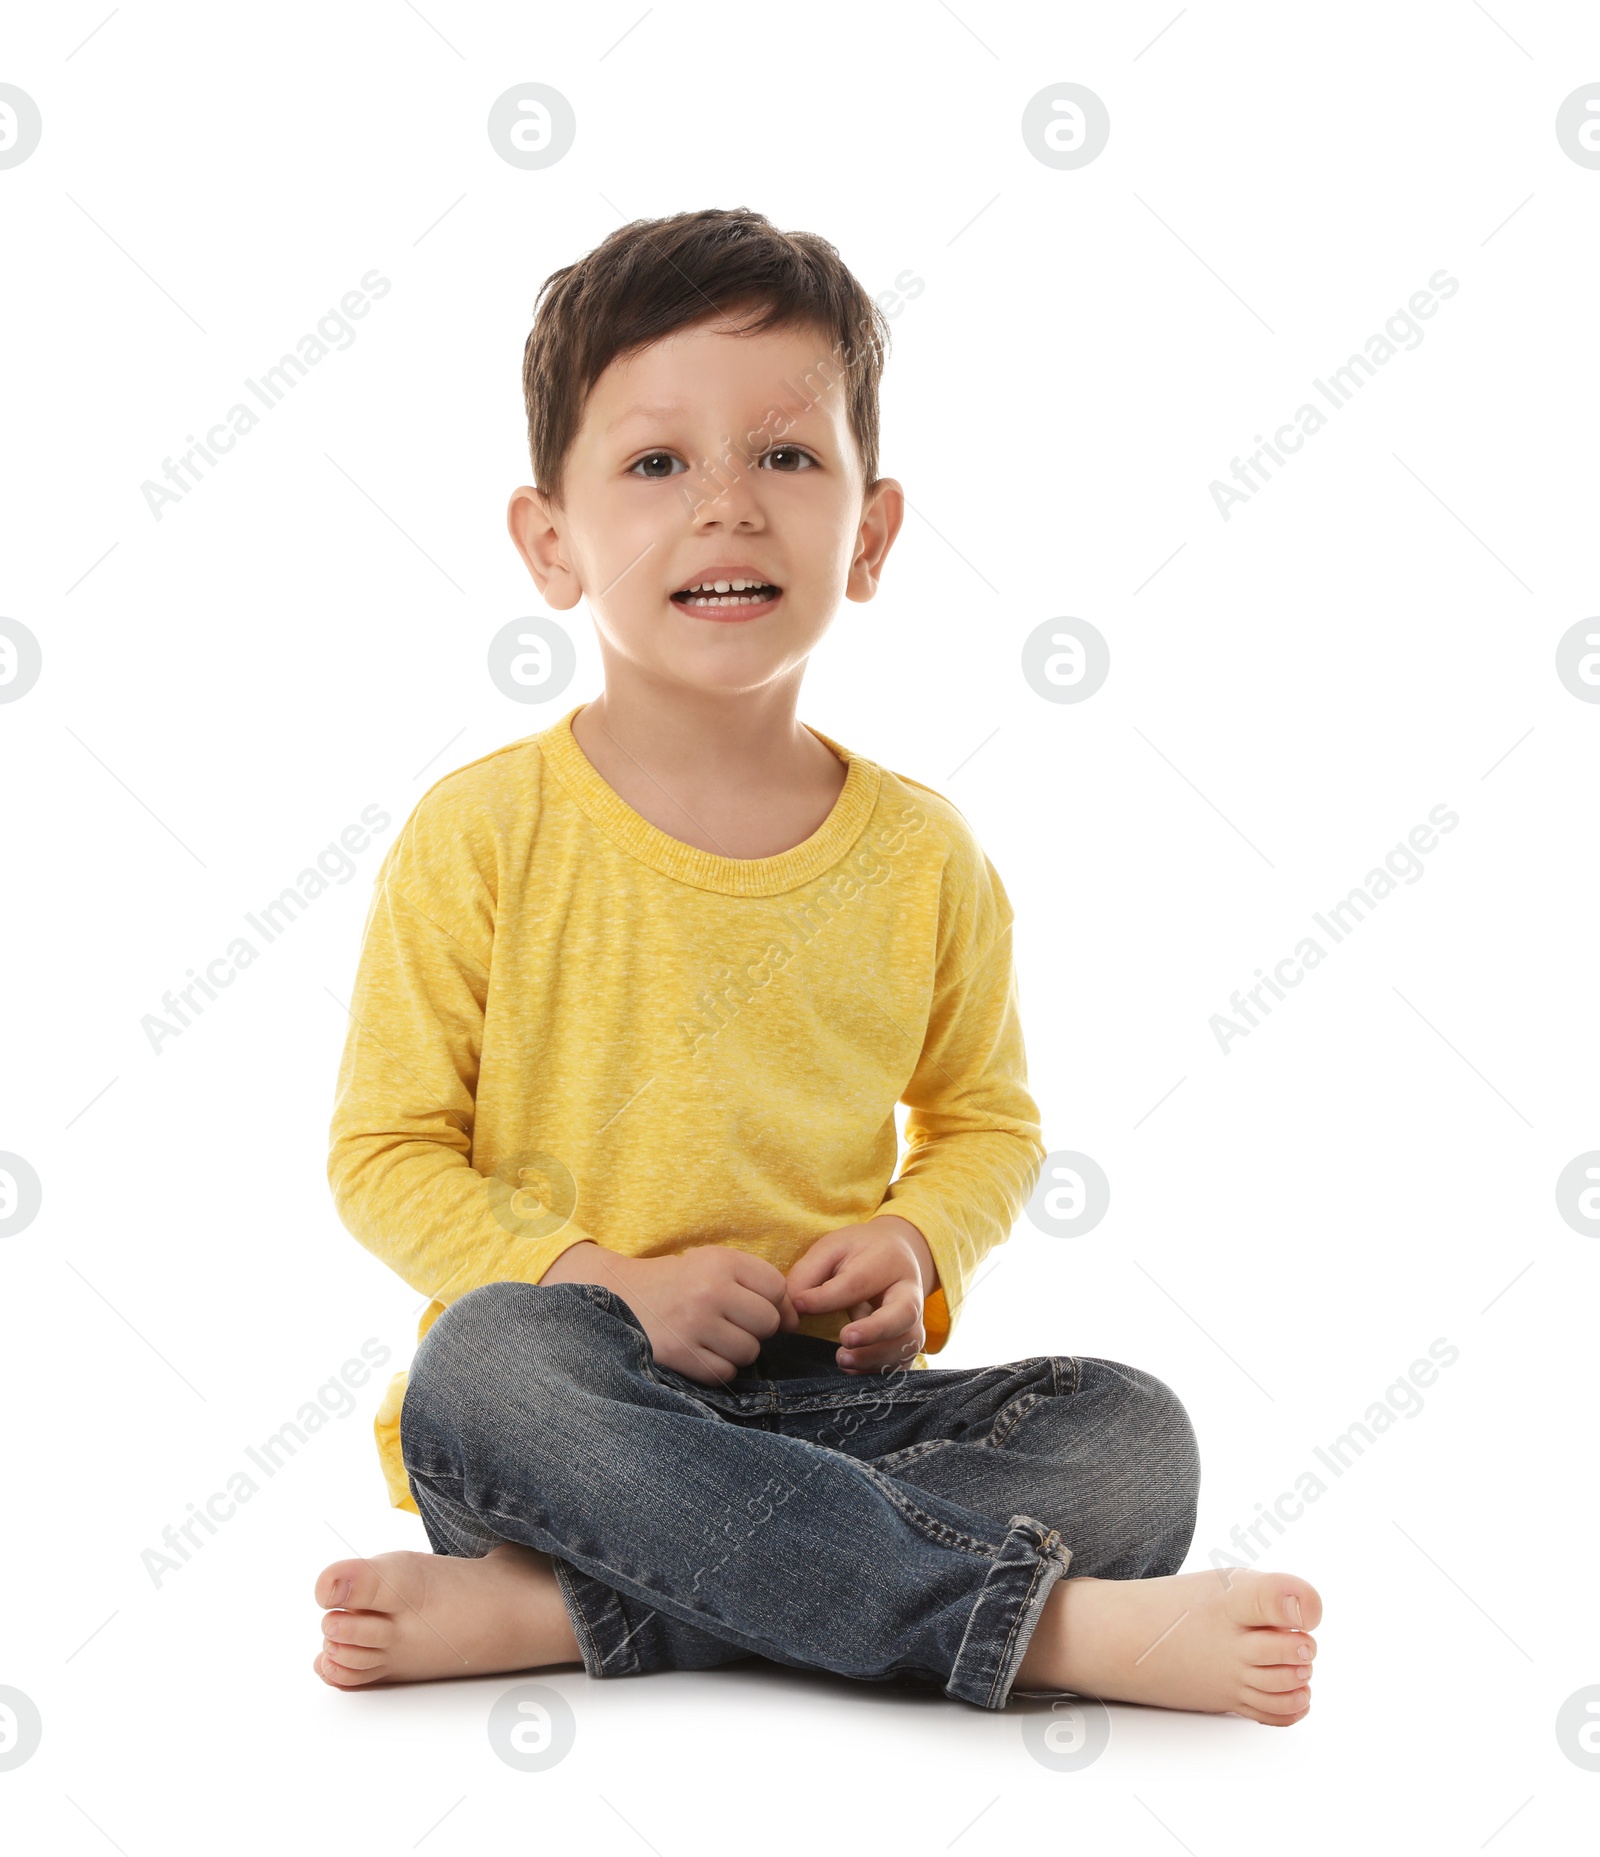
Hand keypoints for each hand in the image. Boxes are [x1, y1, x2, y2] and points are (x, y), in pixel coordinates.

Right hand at [547, 1242, 798, 1384]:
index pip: (776, 1288)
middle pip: (767, 1322)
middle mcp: (709, 1289)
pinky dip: (717, 1368)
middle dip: (755, 1328)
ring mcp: (694, 1324)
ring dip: (736, 1350)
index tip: (758, 1309)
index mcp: (720, 1261)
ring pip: (749, 1352)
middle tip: (729, 1323)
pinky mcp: (680, 1354)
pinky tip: (698, 1351)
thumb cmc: (674, 1282)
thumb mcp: (710, 1264)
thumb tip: (793, 1320)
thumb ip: (754, 1282)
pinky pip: (725, 1372)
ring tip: (711, 1337)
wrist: (615, 1295)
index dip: (774, 1304)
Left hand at [785, 1217, 933, 1374]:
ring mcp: (915, 1317)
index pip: (858, 1282)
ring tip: (842, 1360)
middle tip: (845, 1339)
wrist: (897, 1253)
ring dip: (876, 1357)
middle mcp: (909, 1289)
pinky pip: (905, 1361)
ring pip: (908, 1343)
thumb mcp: (830, 1249)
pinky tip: (854, 1370)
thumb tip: (793, 1306)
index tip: (799, 1305)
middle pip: (904, 1313)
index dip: (827, 1298)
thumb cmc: (858, 1252)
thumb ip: (808, 1274)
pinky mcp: (910, 1338)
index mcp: (887, 1260)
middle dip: (875, 1330)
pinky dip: (881, 1370)